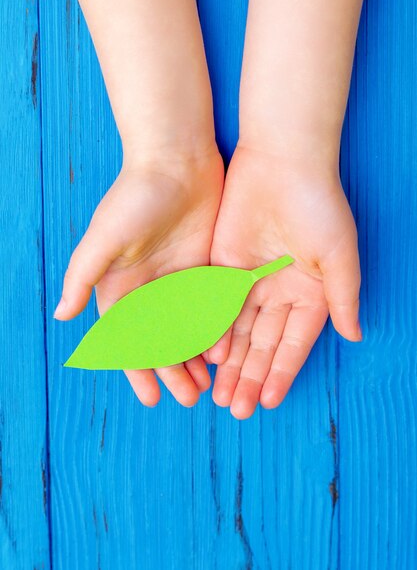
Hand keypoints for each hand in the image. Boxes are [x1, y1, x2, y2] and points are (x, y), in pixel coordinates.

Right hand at [55, 144, 223, 406]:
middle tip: (191, 397)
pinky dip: (215, 329)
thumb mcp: (105, 237)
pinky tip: (226, 349)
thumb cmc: (135, 197)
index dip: (140, 370)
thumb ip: (83, 276)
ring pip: (188, 329)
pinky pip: (210, 307)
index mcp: (121, 286)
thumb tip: (62, 316)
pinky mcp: (204, 267)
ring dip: (195, 356)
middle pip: (161, 339)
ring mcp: (178, 278)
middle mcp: (149, 288)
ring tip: (209, 383)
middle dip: (173, 370)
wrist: (176, 159)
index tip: (154, 398)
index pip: (130, 339)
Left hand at [207, 144, 360, 418]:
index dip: (282, 372)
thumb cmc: (318, 204)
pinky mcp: (223, 264)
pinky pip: (215, 304)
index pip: (293, 343)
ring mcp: (249, 279)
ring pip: (236, 330)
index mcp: (309, 293)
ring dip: (229, 362)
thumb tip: (355, 335)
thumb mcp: (339, 254)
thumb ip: (343, 296)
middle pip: (262, 343)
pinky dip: (210, 329)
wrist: (281, 161)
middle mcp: (278, 291)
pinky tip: (204, 356)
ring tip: (219, 394)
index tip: (269, 401)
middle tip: (236, 408)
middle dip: (250, 376)